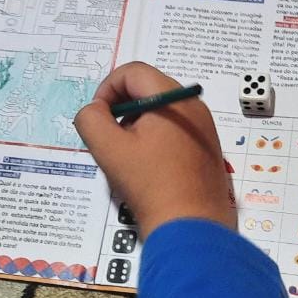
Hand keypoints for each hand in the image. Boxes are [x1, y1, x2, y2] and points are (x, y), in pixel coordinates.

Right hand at [74, 62, 233, 237]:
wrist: (191, 226)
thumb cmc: (151, 185)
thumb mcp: (109, 149)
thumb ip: (91, 119)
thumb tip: (94, 109)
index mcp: (173, 98)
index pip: (133, 71)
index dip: (107, 89)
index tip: (98, 117)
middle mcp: (193, 106)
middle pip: (148, 87)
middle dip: (121, 106)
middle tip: (109, 136)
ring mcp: (204, 127)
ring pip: (161, 110)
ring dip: (136, 123)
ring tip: (126, 154)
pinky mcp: (206, 147)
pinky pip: (175, 128)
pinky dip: (154, 137)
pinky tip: (146, 166)